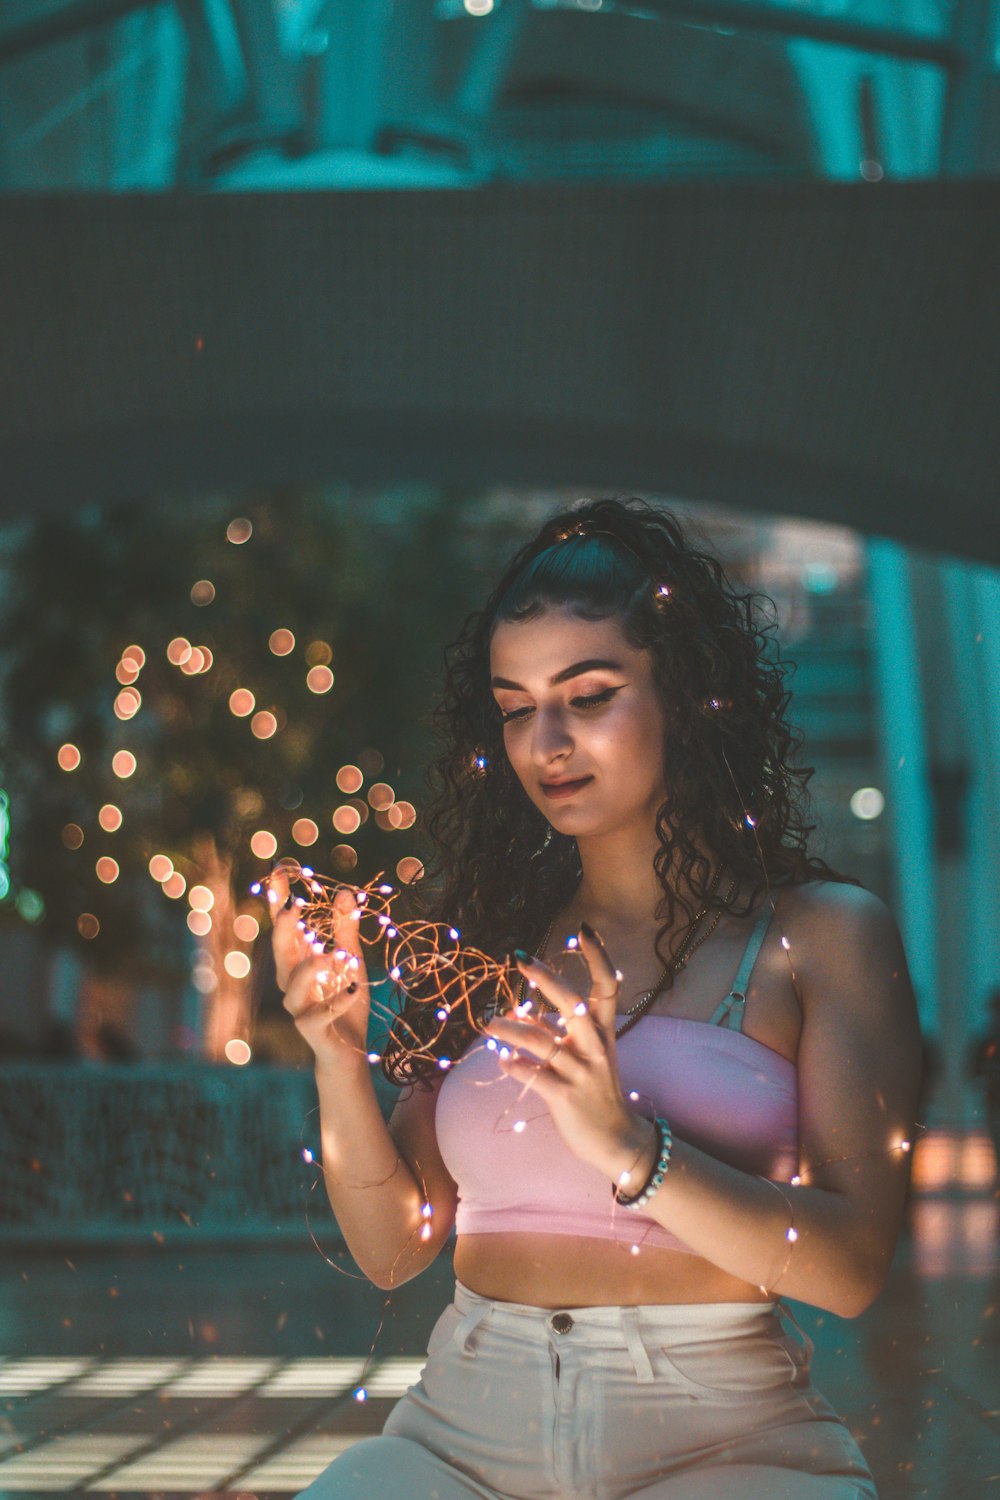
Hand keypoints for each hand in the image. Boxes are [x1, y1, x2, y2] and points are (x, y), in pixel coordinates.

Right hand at [268, 862, 370, 1062]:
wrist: (348, 1052)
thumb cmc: (345, 1002)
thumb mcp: (350, 961)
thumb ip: (345, 929)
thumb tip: (346, 892)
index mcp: (300, 963)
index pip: (286, 928)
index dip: (279, 901)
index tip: (279, 870)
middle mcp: (293, 984)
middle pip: (281, 955)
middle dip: (284, 931)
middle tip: (294, 908)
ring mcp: (300, 1008)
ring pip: (293, 988)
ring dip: (310, 969)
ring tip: (330, 955)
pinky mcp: (313, 1030)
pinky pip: (318, 1016)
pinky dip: (336, 1002)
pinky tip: (353, 989)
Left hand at [485, 925, 653, 1182]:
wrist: (614, 1139)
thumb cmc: (595, 1090)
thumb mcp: (584, 1055)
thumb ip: (557, 1031)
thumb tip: (522, 1010)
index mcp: (604, 1032)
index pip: (608, 986)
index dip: (598, 957)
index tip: (582, 930)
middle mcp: (596, 1047)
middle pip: (573, 1004)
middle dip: (545, 978)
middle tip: (520, 958)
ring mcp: (582, 1072)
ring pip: (542, 1041)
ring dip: (510, 1029)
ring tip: (488, 1024)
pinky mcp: (565, 1097)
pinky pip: (533, 1075)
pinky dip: (514, 1065)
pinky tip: (503, 1061)